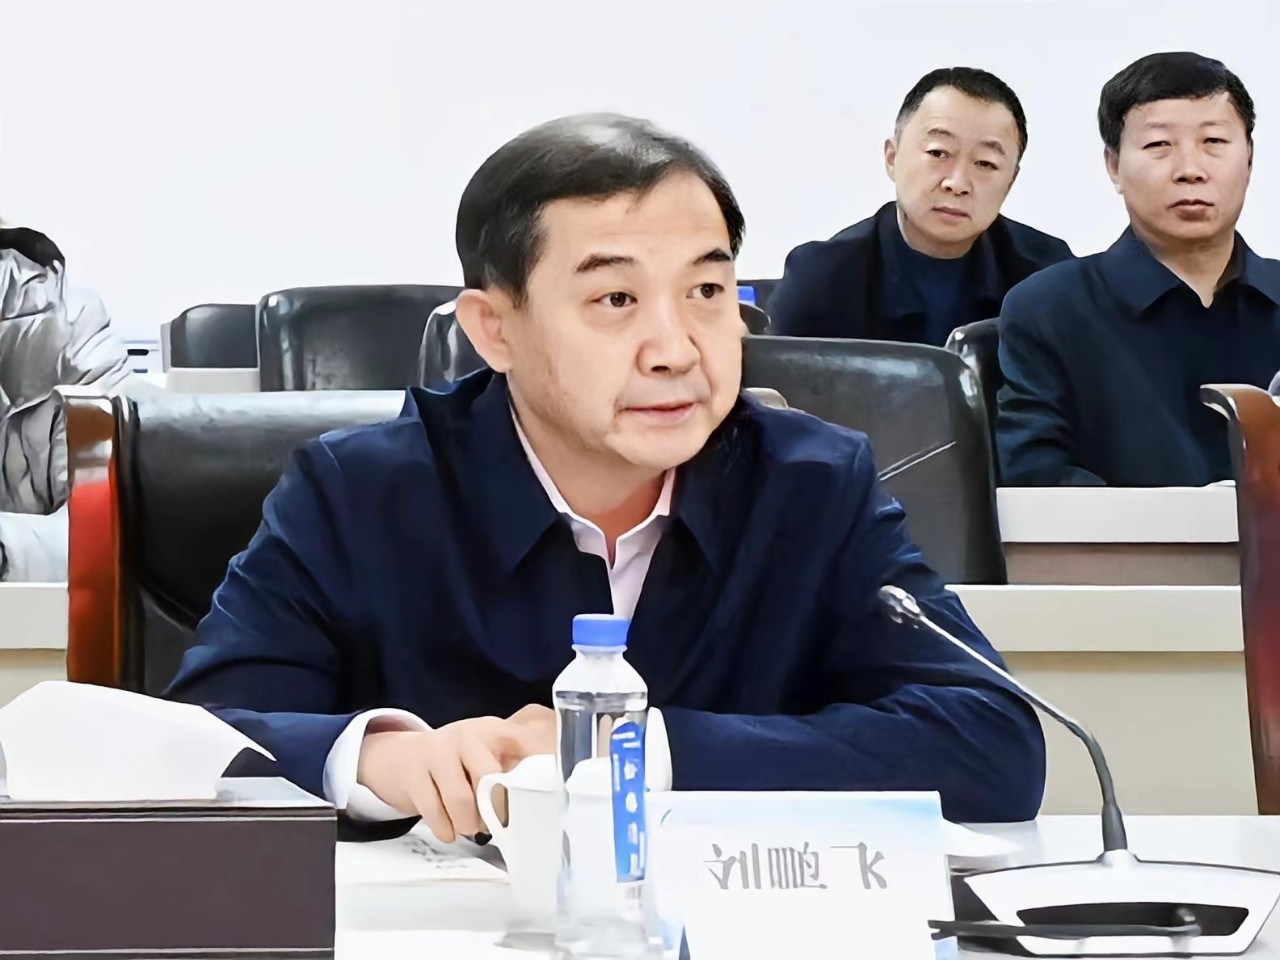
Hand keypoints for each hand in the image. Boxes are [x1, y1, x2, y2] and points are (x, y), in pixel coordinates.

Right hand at [355, 705, 555, 841]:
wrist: (402, 756)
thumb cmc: (456, 761)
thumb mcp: (486, 752)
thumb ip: (512, 766)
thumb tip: (544, 793)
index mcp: (492, 730)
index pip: (523, 743)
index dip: (533, 770)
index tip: (541, 795)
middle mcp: (465, 736)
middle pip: (489, 777)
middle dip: (494, 808)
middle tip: (496, 822)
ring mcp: (437, 752)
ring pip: (461, 800)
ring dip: (469, 824)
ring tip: (471, 826)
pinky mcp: (414, 776)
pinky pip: (436, 814)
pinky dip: (447, 830)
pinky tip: (450, 828)